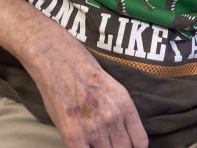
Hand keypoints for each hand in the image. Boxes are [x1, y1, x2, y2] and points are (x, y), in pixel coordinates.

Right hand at [29, 31, 148, 147]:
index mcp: (124, 104)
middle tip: (105, 143)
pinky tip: (80, 144)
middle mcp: (112, 117)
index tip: (125, 146)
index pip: (140, 143)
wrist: (56, 58)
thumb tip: (121, 135)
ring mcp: (93, 128)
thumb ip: (119, 112)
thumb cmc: (81, 68)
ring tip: (90, 140)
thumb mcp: (111, 87)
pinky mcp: (73, 135)